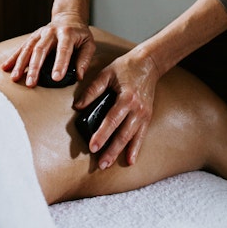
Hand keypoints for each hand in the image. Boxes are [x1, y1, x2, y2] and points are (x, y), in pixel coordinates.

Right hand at [0, 13, 95, 86]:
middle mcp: (51, 32)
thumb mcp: (88, 43)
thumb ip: (84, 59)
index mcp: (67, 33)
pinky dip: (13, 58)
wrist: (69, 18)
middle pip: (41, 49)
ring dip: (21, 63)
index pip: (63, 49)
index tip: (56, 78)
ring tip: (15, 78)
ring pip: (28, 48)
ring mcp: (40, 34)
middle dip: (35, 67)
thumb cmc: (79, 34)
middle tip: (31, 83)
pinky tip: (6, 67)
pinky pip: (22, 47)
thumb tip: (79, 75)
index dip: (60, 63)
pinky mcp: (33, 37)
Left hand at [73, 47, 159, 169]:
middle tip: (100, 164)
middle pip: (123, 133)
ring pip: (132, 137)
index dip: (102, 135)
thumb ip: (92, 90)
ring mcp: (144, 113)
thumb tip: (78, 106)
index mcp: (126, 97)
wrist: (149, 63)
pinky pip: (142, 135)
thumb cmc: (126, 67)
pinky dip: (136, 148)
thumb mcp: (107, 73)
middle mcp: (137, 108)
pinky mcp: (148, 116)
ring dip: (120, 152)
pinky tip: (130, 159)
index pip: (112, 120)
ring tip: (109, 163)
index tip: (92, 147)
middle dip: (111, 150)